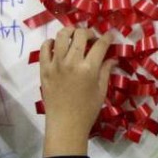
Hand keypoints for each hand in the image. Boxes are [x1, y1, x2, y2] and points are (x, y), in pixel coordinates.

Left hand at [39, 27, 113, 156]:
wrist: (65, 125)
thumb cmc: (87, 111)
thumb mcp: (101, 91)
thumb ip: (106, 71)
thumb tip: (113, 58)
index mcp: (89, 68)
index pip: (100, 44)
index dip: (107, 36)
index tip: (110, 35)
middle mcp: (72, 62)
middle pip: (80, 34)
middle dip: (89, 32)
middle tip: (91, 39)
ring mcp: (56, 64)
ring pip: (61, 36)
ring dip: (70, 32)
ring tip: (74, 37)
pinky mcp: (44, 69)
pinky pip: (44, 48)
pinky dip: (51, 42)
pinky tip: (57, 46)